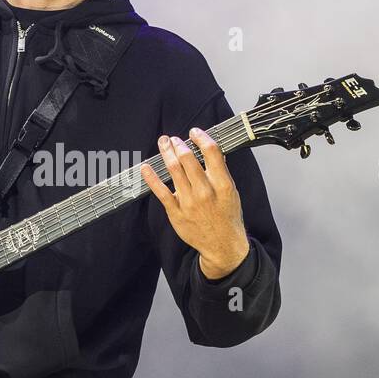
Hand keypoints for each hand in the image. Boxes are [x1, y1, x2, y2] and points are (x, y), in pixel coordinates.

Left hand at [140, 127, 250, 278]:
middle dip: (179, 144)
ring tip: (163, 144)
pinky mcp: (176, 212)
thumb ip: (222, 173)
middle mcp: (205, 191)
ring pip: (174, 171)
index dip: (201, 138)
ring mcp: (189, 202)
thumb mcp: (232, 193)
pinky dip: (152, 178)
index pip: (211, 153)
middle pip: (188, 159)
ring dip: (166, 153)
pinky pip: (161, 192)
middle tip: (173, 138)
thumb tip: (214, 153)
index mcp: (222, 184)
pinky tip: (146, 167)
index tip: (194, 132)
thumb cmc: (227, 218)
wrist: (222, 245)